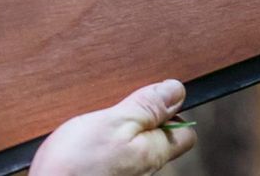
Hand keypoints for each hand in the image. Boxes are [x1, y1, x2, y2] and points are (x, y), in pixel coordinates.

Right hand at [30, 79, 196, 175]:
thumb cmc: (74, 168)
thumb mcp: (113, 123)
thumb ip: (147, 107)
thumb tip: (175, 91)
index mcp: (154, 152)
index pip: (185, 133)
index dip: (174, 112)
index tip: (155, 98)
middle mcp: (144, 171)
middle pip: (157, 140)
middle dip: (141, 121)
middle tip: (118, 110)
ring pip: (133, 150)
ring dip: (118, 135)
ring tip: (97, 127)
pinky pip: (113, 161)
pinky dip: (103, 150)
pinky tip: (85, 145)